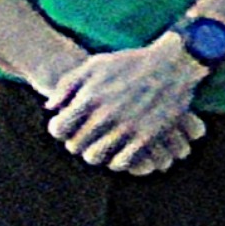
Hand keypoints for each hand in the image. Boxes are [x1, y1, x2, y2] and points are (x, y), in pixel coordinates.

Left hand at [42, 37, 201, 174]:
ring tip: (101, 145)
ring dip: (95, 153)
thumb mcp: (95, 65)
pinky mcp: (147, 137)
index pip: (59, 128)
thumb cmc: (130, 62)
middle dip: (76, 142)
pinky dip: (117, 160)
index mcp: (90, 98)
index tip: (67, 126)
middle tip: (85, 136)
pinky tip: (120, 150)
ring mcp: (127, 128)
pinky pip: (122, 162)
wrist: (173, 63)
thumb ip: (68, 84)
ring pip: (95, 157)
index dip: (59, 129)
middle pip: (75, 145)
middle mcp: (106, 115)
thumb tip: (51, 108)